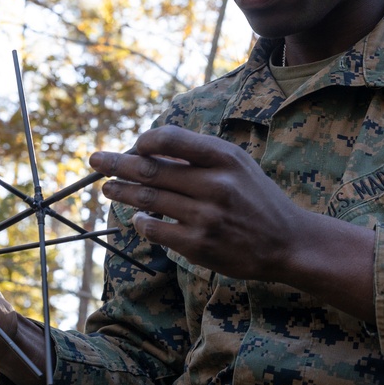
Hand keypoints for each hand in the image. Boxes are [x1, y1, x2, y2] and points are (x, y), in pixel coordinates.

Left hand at [89, 126, 376, 321]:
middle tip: (95, 162)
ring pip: (149, 201)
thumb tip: (147, 150)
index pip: (170, 139)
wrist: (288, 241)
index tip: (132, 145)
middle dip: (117, 165)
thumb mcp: (236, 165)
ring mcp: (207, 216)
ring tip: (108, 188)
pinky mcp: (201, 245)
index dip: (143, 140)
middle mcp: (215, 184)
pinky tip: (136, 220)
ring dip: (123, 193)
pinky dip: (142, 224)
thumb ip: (197, 156)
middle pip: (151, 171)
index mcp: (224, 157)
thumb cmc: (255, 198)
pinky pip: (158, 231)